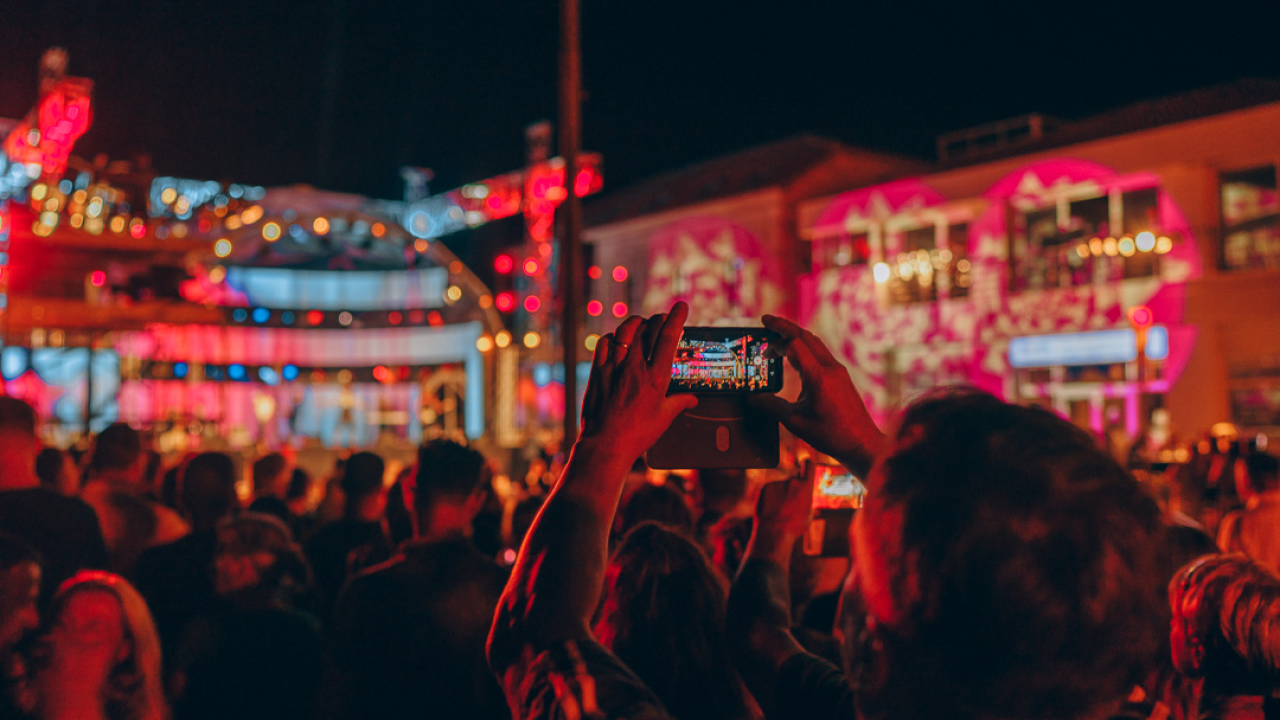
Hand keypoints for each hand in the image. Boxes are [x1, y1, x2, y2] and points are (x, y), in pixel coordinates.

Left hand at [579, 302, 698, 460]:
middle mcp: (635, 368)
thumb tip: (692, 399)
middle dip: (657, 319)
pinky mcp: (598, 373)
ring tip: (641, 323)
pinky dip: (613, 337)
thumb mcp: (663, 418)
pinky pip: (604, 344)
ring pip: (624, 332)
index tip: (681, 306)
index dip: (676, 318)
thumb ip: (679, 403)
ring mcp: (614, 368)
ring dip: (635, 323)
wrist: (605, 445)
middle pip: (647, 329)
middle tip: (662, 319)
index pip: (668, 338)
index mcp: (655, 378)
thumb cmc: (637, 434)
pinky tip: (617, 340)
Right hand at [750, 315, 884, 474]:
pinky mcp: (840, 375)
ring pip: (814, 342)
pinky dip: (805, 346)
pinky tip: (795, 353)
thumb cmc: (830, 435)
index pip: (794, 346)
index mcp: (818, 377)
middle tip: (765, 320)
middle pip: (805, 336)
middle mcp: (830, 368)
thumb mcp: (795, 422)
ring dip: (795, 334)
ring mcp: (837, 370)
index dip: (776, 342)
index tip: (763, 345)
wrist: (861, 443)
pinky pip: (820, 352)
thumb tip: (753, 398)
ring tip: (777, 333)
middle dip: (784, 326)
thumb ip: (772, 406)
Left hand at [754, 465, 814, 544]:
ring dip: (778, 494)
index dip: (807, 464)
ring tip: (777, 511)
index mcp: (806, 486)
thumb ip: (808, 503)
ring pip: (779, 486)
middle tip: (786, 506)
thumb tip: (810, 504)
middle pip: (792, 480)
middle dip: (790, 490)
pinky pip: (768, 489)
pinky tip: (769, 508)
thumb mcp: (808, 516)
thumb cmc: (793, 527)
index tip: (805, 464)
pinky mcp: (765, 486)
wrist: (773, 532)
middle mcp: (792, 480)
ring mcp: (777, 482)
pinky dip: (768, 496)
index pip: (809, 465)